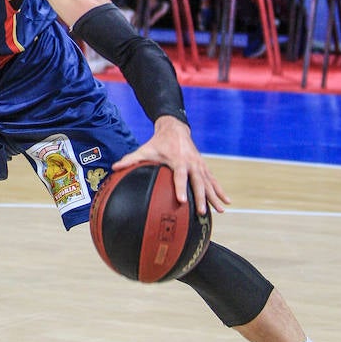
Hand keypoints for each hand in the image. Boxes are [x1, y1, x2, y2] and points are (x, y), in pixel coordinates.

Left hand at [111, 116, 229, 215]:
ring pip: (209, 183)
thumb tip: (114, 167)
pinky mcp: (204, 167)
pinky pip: (213, 181)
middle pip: (198, 182)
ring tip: (220, 211)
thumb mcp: (144, 149)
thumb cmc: (158, 142)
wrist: (176, 129)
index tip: (182, 201)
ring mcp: (200, 165)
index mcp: (178, 160)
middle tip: (200, 212)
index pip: (180, 176)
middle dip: (200, 197)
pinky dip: (220, 191)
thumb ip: (130, 159)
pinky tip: (226, 202)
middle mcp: (192, 163)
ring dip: (214, 197)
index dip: (181, 188)